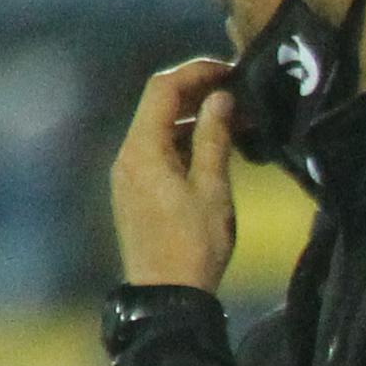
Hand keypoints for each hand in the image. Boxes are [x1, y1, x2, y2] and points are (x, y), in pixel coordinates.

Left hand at [110, 58, 237, 292]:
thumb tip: (221, 99)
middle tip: (237, 94)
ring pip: (158, 129)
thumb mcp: (212, 189)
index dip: (196, 72)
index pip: (163, 89)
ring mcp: (128, 173)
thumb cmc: (194, 243)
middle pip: (157, 106)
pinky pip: (157, 151)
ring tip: (234, 123)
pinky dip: (184, 141)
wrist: (167, 294)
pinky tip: (212, 151)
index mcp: (143, 148)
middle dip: (196, 93)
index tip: (230, 71)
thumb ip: (214, 139)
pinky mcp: (135, 190)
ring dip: (193, 119)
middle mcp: (127, 154)